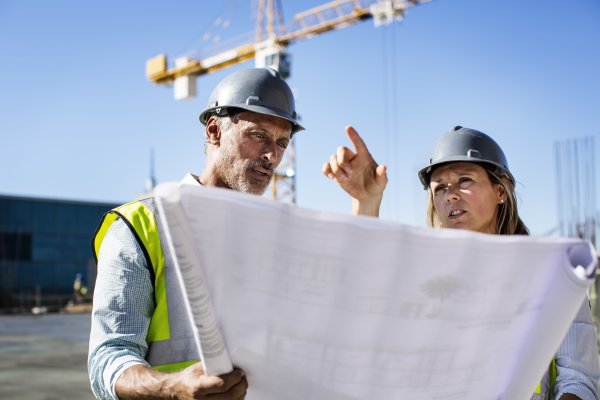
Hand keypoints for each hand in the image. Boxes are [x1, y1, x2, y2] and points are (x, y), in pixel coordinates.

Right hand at [116, 363, 247, 399]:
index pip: (221, 384)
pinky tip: (237, 394)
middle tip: (244, 378)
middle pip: (229, 396)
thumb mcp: (198, 369)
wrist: (175, 392)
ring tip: (242, 385)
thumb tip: (230, 361)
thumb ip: (213, 366)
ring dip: (240, 394)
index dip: (234, 378)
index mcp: (198, 387)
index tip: (240, 372)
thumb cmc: (188, 378)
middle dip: (241, 386)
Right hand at [322, 125, 386, 215]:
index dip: (353, 135)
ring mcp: (343, 165)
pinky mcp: (336, 173)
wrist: (367, 195)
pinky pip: (326, 167)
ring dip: (336, 169)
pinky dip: (326, 170)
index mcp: (364, 156)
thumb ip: (382, 175)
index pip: (358, 143)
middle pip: (341, 149)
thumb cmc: (376, 185)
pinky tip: (332, 177)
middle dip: (342, 160)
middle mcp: (352, 158)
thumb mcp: (381, 182)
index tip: (348, 127)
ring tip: (345, 179)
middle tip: (350, 173)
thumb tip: (384, 167)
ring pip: (333, 158)